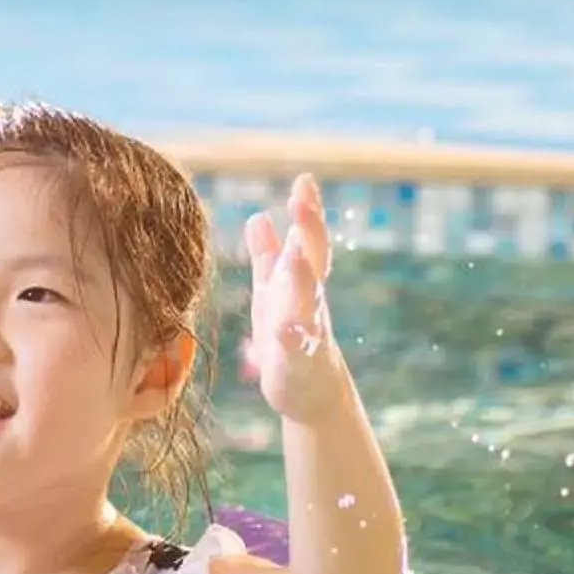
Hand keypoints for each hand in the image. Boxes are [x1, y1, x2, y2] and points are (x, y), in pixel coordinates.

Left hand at [243, 173, 341, 423]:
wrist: (309, 393)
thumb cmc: (289, 335)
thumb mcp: (273, 292)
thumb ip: (267, 256)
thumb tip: (259, 215)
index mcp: (303, 282)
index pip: (310, 241)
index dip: (308, 212)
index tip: (305, 181)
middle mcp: (310, 301)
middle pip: (314, 261)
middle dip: (310, 231)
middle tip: (303, 202)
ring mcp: (309, 331)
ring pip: (309, 301)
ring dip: (302, 277)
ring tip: (294, 254)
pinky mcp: (299, 363)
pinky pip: (297, 349)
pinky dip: (290, 338)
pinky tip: (280, 327)